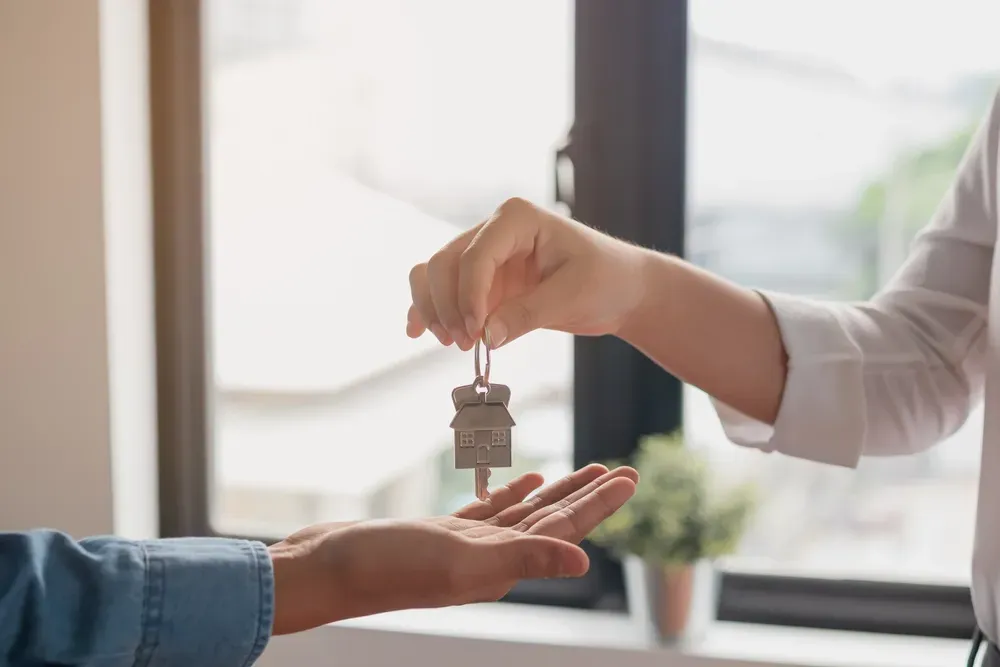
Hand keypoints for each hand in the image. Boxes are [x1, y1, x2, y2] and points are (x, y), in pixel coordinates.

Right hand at [268, 463, 637, 634]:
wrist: (328, 568)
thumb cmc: (388, 566)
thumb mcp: (462, 560)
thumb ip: (523, 559)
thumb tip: (583, 562)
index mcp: (505, 564)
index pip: (565, 528)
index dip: (600, 503)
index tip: (631, 477)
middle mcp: (492, 556)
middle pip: (554, 519)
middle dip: (590, 494)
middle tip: (624, 470)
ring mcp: (467, 544)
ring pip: (526, 513)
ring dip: (558, 490)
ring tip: (589, 469)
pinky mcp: (441, 532)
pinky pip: (490, 510)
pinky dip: (513, 493)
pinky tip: (528, 478)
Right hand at [406, 197, 649, 349]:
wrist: (621, 290)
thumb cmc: (606, 280)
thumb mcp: (573, 295)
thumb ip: (528, 314)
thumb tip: (486, 336)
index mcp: (516, 219)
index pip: (475, 255)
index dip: (467, 295)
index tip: (474, 333)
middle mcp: (492, 231)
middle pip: (444, 263)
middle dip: (447, 305)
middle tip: (464, 343)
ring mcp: (484, 257)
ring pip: (434, 275)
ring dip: (433, 308)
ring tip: (452, 342)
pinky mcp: (482, 282)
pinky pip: (443, 291)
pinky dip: (428, 309)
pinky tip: (417, 331)